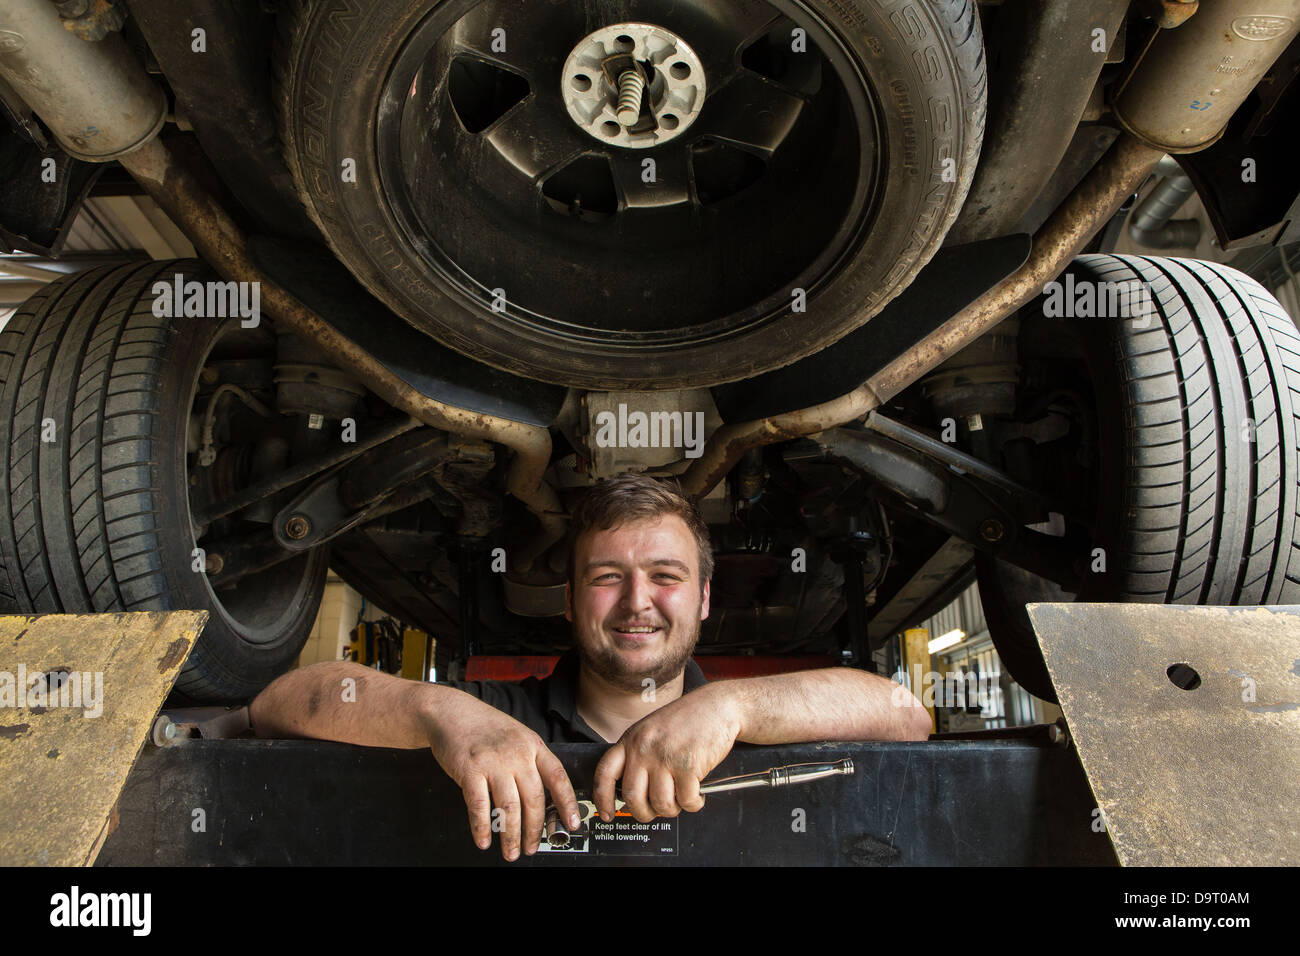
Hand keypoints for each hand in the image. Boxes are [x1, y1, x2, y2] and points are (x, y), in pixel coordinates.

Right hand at [422, 693, 580, 860]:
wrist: (451, 712)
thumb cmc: (484, 726)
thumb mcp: (518, 736)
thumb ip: (531, 760)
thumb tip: (546, 795)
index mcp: (533, 746)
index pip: (558, 777)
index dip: (568, 803)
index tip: (572, 824)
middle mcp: (517, 754)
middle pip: (534, 799)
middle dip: (534, 830)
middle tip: (532, 847)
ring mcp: (493, 762)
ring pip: (509, 808)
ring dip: (511, 835)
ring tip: (511, 852)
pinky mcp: (469, 769)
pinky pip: (479, 806)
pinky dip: (482, 828)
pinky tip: (484, 840)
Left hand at [593, 684, 741, 822]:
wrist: (718, 705)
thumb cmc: (688, 718)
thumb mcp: (652, 730)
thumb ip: (639, 755)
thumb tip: (631, 792)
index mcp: (632, 739)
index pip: (605, 773)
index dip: (602, 798)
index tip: (607, 814)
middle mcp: (644, 748)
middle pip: (632, 797)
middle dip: (644, 813)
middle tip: (654, 812)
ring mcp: (665, 756)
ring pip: (660, 803)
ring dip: (672, 809)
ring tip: (681, 799)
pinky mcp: (688, 765)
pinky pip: (686, 800)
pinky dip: (693, 804)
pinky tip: (697, 795)